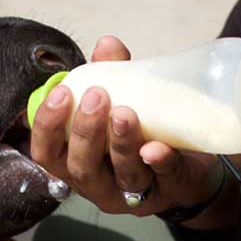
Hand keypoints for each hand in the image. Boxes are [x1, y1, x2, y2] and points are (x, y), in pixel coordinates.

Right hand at [30, 35, 223, 217]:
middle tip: (96, 96)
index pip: (47, 153)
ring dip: (121, 144)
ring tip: (124, 113)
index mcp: (78, 163)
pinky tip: (156, 147)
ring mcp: (137, 194)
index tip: (61, 93)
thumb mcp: (124, 103)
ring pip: (124, 176)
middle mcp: (101, 186)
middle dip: (85, 132)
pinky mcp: (173, 190)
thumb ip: (113, 77)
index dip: (47, 127)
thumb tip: (106, 46)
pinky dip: (161, 162)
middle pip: (82, 168)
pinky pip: (166, 178)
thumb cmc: (145, 135)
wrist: (193, 165)